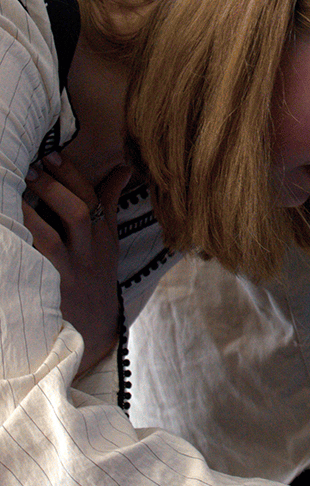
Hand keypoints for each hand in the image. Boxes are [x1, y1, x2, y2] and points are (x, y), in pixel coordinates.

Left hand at [22, 155, 131, 373]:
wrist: (94, 330)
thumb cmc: (96, 276)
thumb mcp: (108, 241)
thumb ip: (109, 203)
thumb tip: (122, 168)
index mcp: (103, 237)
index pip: (93, 199)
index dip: (73, 176)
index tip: (52, 155)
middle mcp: (88, 253)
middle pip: (76, 214)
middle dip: (53, 188)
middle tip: (31, 168)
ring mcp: (69, 273)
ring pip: (51, 239)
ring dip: (31, 214)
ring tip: (12, 194)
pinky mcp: (52, 292)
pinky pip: (34, 267)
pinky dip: (21, 247)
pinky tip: (6, 232)